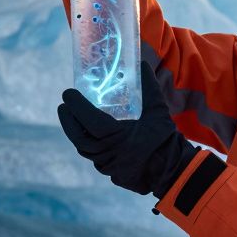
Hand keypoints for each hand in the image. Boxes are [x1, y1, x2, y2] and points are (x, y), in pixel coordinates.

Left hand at [57, 62, 197, 196]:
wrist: (173, 172)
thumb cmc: (165, 140)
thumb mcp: (158, 111)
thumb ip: (149, 87)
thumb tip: (141, 63)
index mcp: (117, 137)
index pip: (89, 120)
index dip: (76, 105)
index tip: (67, 93)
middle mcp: (107, 153)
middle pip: (78, 136)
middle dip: (68, 120)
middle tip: (64, 106)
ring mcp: (107, 165)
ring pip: (84, 148)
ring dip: (77, 131)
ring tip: (74, 117)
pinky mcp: (110, 172)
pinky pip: (94, 156)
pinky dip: (89, 144)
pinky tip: (91, 134)